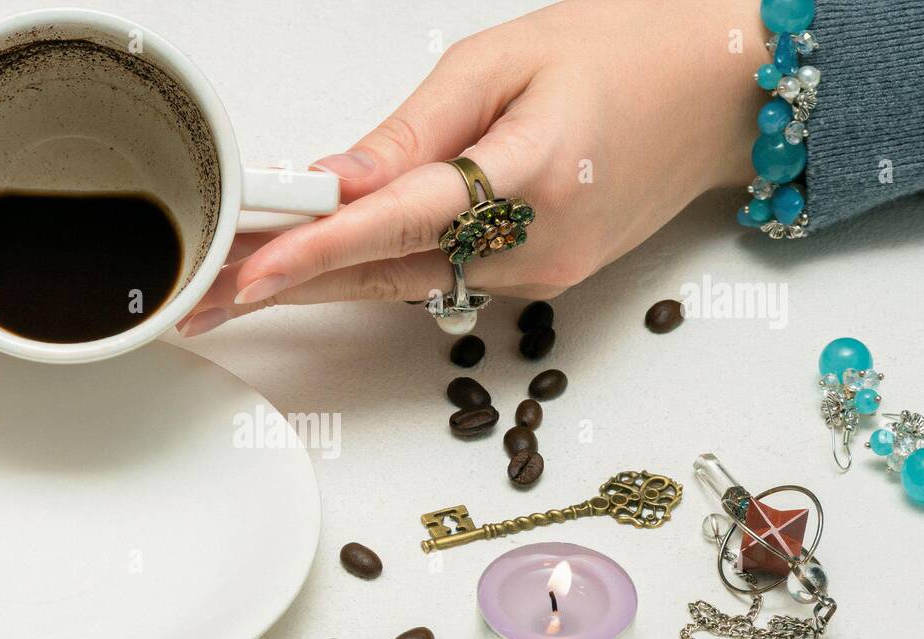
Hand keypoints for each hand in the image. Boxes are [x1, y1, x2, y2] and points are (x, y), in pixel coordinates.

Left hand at [178, 0, 767, 336]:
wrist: (720, 91)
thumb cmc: (627, 53)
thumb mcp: (504, 60)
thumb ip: (413, 131)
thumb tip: (336, 182)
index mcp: (530, 174)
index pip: (393, 224)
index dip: (311, 252)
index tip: (243, 273)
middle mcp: (535, 245)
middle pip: (383, 275)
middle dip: (287, 287)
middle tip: (203, 300)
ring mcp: (540, 275)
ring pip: (406, 284)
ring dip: (323, 283)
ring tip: (241, 280)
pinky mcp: (541, 281)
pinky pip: (443, 278)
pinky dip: (379, 271)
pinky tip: (327, 266)